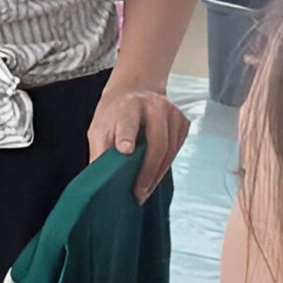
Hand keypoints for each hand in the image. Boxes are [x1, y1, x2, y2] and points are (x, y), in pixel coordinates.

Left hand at [88, 83, 189, 201]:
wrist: (135, 90)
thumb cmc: (114, 113)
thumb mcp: (99, 127)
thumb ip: (100, 151)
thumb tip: (99, 181)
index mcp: (128, 105)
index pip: (128, 122)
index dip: (126, 136)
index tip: (125, 150)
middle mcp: (154, 106)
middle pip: (157, 143)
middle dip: (147, 171)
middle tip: (137, 192)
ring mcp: (173, 113)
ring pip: (170, 151)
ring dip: (157, 174)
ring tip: (144, 190)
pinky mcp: (183, 123)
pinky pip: (176, 150)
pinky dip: (164, 167)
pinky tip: (153, 177)